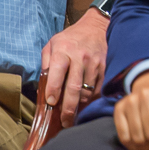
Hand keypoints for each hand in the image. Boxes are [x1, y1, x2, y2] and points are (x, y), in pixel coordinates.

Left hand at [41, 11, 109, 126]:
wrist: (96, 27)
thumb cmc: (70, 38)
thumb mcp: (52, 43)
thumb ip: (46, 62)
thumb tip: (43, 84)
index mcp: (63, 50)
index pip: (56, 72)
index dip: (53, 89)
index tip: (50, 102)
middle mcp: (79, 57)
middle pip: (73, 87)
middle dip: (68, 108)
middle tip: (64, 122)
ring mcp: (94, 63)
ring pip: (87, 91)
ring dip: (80, 106)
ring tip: (74, 115)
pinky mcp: (105, 68)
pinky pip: (98, 89)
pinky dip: (92, 99)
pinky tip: (86, 104)